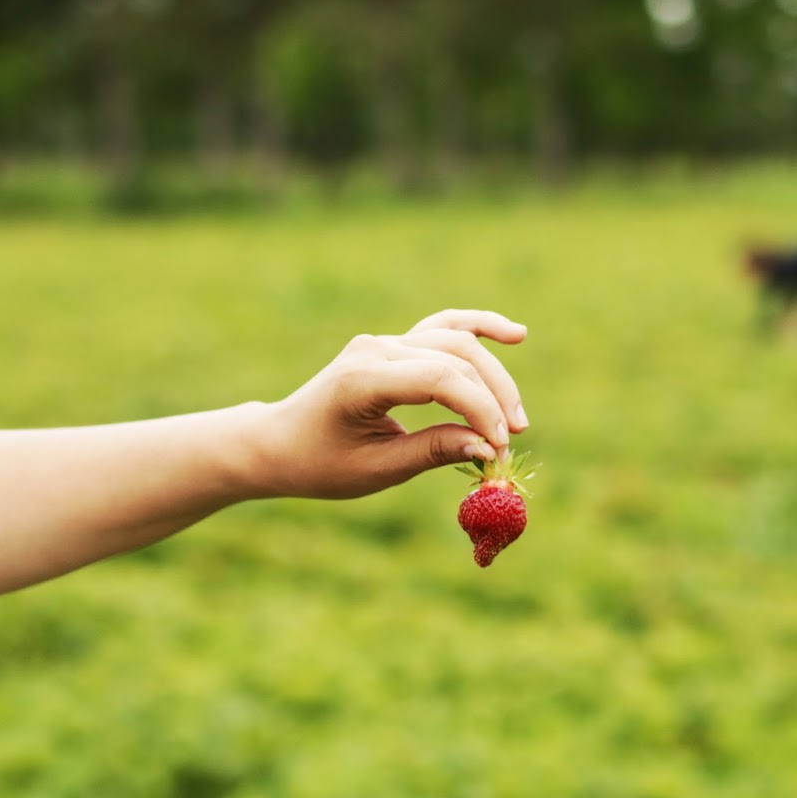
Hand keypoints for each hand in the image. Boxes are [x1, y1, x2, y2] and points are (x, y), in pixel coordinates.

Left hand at [256, 309, 529, 498]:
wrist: (279, 442)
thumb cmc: (321, 464)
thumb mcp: (376, 469)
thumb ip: (432, 452)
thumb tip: (487, 447)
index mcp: (363, 379)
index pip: (439, 379)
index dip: (479, 410)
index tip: (498, 447)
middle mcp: (375, 349)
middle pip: (455, 357)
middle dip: (492, 399)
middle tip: (510, 442)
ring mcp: (384, 341)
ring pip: (455, 342)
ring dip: (493, 375)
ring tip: (517, 416)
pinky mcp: (393, 345)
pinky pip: (443, 328)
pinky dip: (478, 329)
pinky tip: (515, 334)